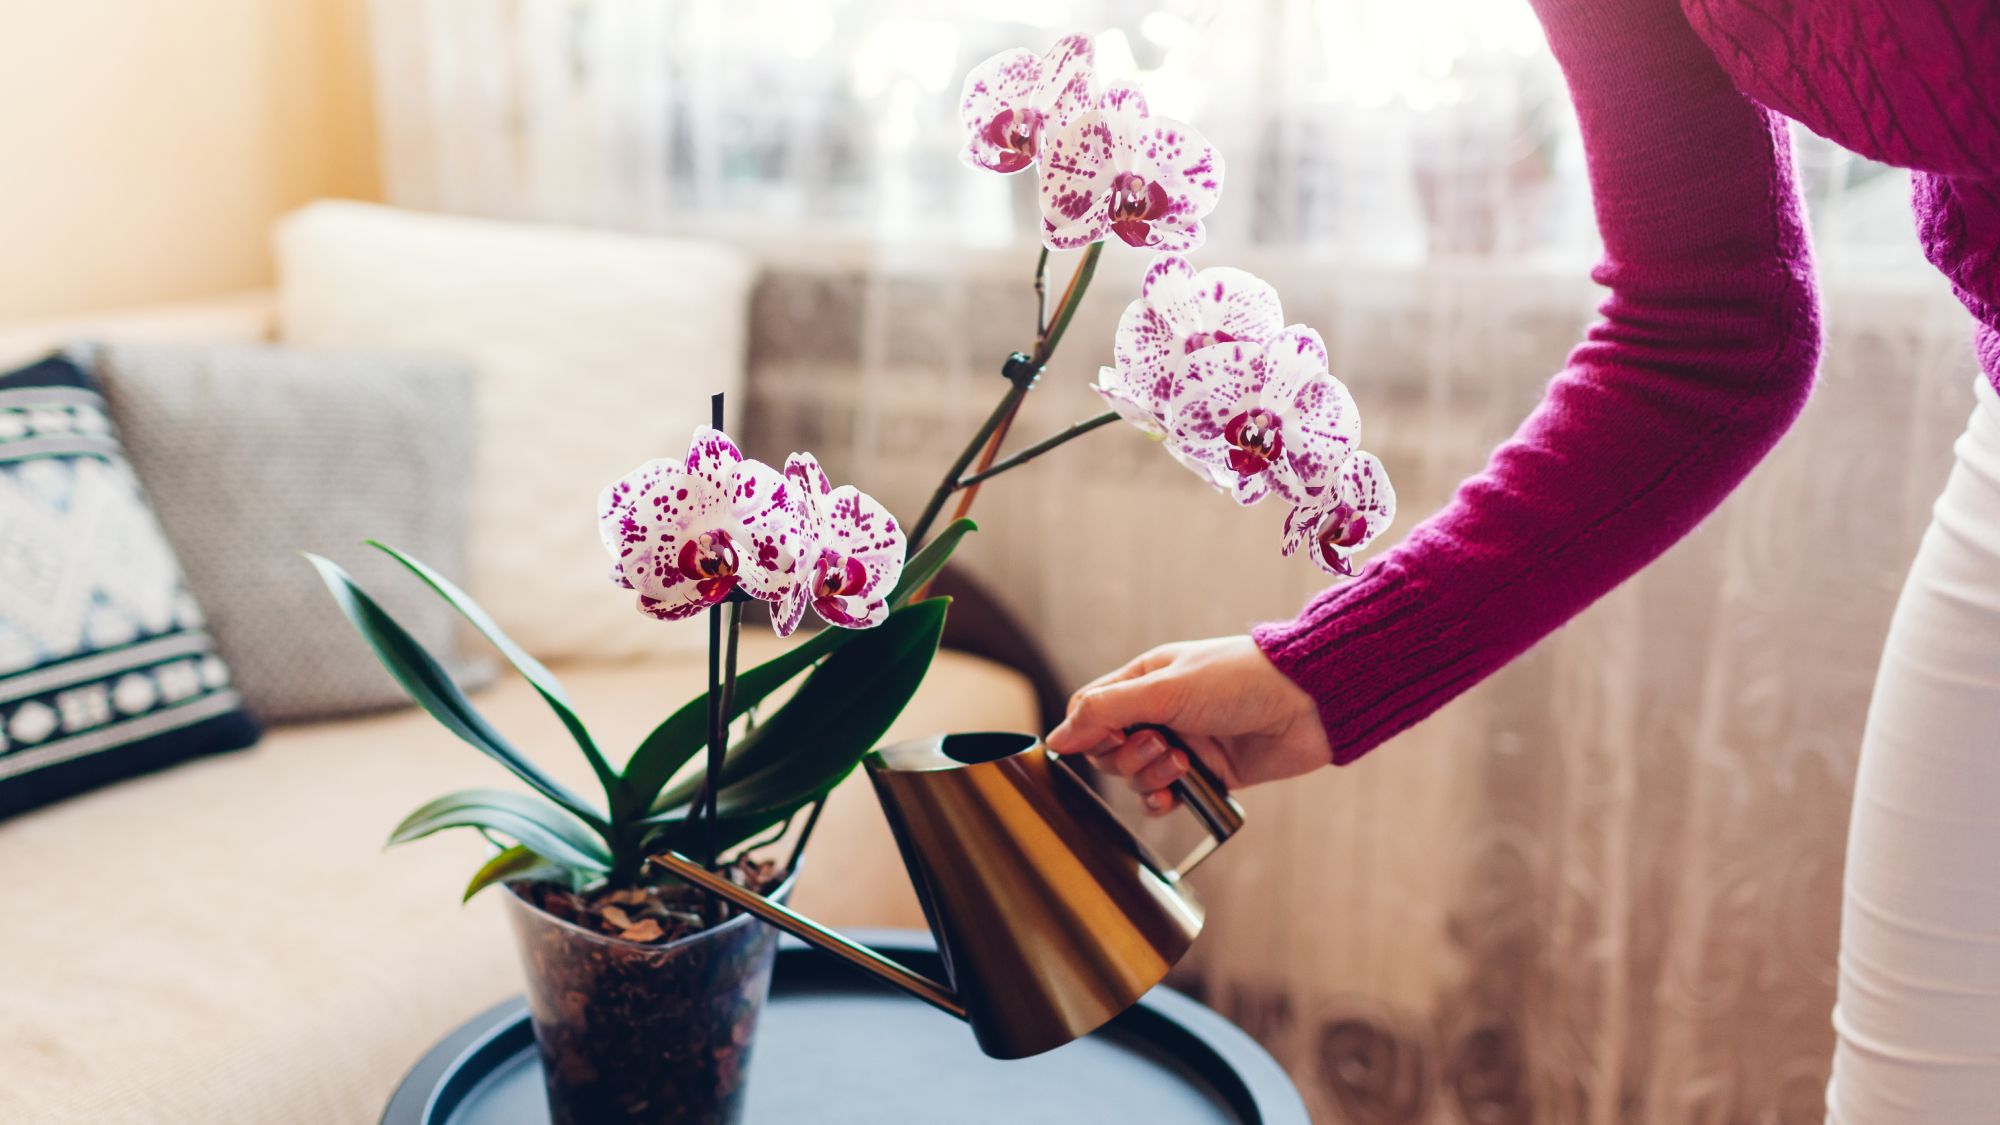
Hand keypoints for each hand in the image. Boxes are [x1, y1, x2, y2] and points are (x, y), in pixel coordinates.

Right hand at [1045, 636, 1328, 814]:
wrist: (1307, 704)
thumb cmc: (1240, 680)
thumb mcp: (1165, 689)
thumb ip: (1105, 712)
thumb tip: (1056, 739)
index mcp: (1145, 680)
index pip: (1090, 711)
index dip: (1086, 732)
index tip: (1098, 742)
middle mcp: (1160, 712)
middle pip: (1108, 750)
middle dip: (1127, 757)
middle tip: (1161, 746)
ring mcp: (1183, 744)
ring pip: (1136, 777)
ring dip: (1149, 776)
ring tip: (1182, 763)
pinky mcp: (1206, 775)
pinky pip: (1165, 798)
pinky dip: (1163, 801)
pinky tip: (1177, 794)